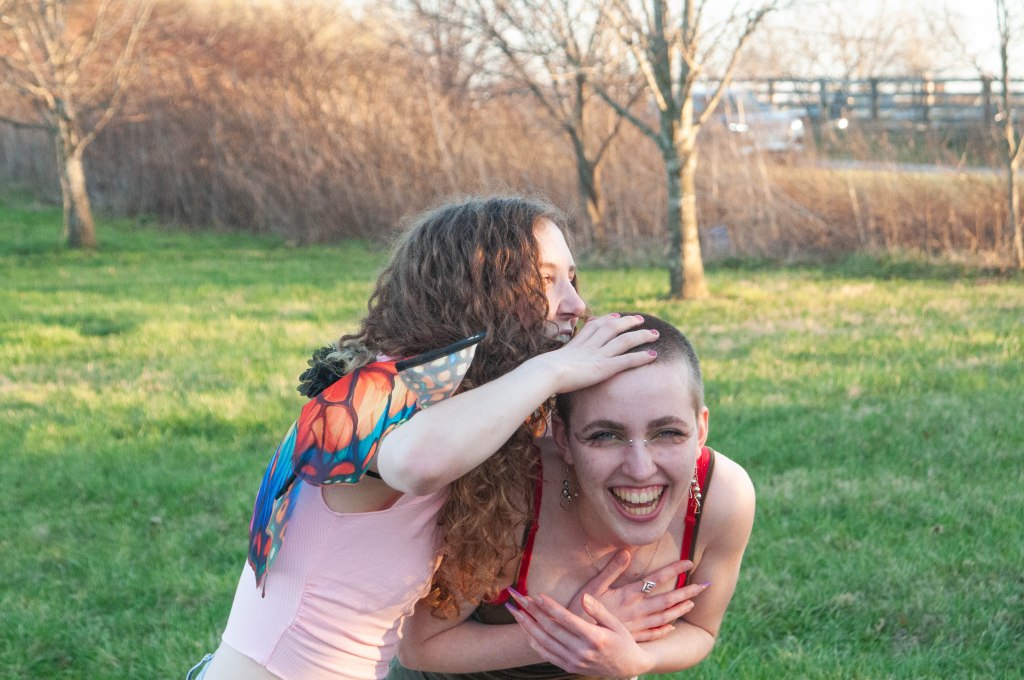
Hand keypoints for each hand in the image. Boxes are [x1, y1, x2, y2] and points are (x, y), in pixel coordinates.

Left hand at [506, 589, 653, 676]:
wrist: (627, 667)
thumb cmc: (623, 640)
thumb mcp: (616, 623)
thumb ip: (598, 610)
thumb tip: (584, 596)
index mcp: (595, 638)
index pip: (566, 619)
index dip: (550, 606)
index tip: (537, 595)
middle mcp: (582, 651)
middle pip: (550, 629)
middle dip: (532, 611)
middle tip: (519, 598)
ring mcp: (574, 661)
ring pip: (544, 642)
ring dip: (527, 626)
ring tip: (515, 611)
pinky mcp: (569, 667)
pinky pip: (546, 654)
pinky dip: (534, 641)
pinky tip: (525, 629)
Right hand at [537, 314, 657, 394]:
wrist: (545, 372)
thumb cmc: (542, 371)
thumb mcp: (549, 360)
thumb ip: (557, 359)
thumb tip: (549, 364)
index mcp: (578, 342)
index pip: (596, 325)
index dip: (608, 319)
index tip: (617, 316)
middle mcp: (591, 345)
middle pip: (613, 327)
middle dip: (629, 322)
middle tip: (641, 319)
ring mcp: (599, 355)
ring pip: (625, 340)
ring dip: (641, 336)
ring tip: (655, 334)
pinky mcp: (604, 367)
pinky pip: (627, 360)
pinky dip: (641, 357)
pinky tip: (653, 355)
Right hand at [570, 550, 705, 641]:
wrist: (576, 637)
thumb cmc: (581, 608)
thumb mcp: (594, 585)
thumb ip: (611, 569)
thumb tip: (626, 551)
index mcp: (628, 594)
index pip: (656, 579)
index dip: (673, 570)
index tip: (689, 562)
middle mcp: (637, 610)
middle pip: (667, 599)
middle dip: (688, 591)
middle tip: (706, 585)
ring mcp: (637, 625)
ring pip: (665, 616)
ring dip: (681, 609)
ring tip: (694, 603)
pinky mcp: (633, 637)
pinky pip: (654, 633)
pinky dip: (665, 629)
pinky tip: (673, 626)